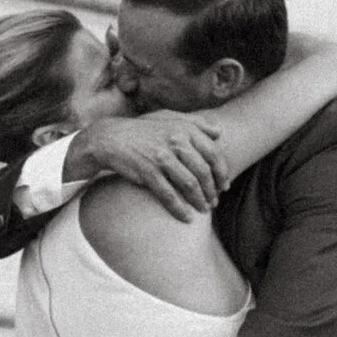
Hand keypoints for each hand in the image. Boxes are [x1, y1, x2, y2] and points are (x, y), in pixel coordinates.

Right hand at [68, 113, 223, 219]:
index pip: (213, 154)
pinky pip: (169, 195)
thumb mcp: (168, 118)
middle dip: (212, 190)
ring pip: (190, 185)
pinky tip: (186, 218)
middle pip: (204, 172)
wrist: (111, 138)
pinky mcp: (148, 172)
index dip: (222, 173)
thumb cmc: (143, 130)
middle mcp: (176, 142)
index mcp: (184, 129)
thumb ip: (196, 123)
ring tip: (204, 209)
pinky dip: (180, 209)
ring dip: (200, 201)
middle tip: (214, 202)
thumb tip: (220, 132)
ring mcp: (162, 157)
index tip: (224, 186)